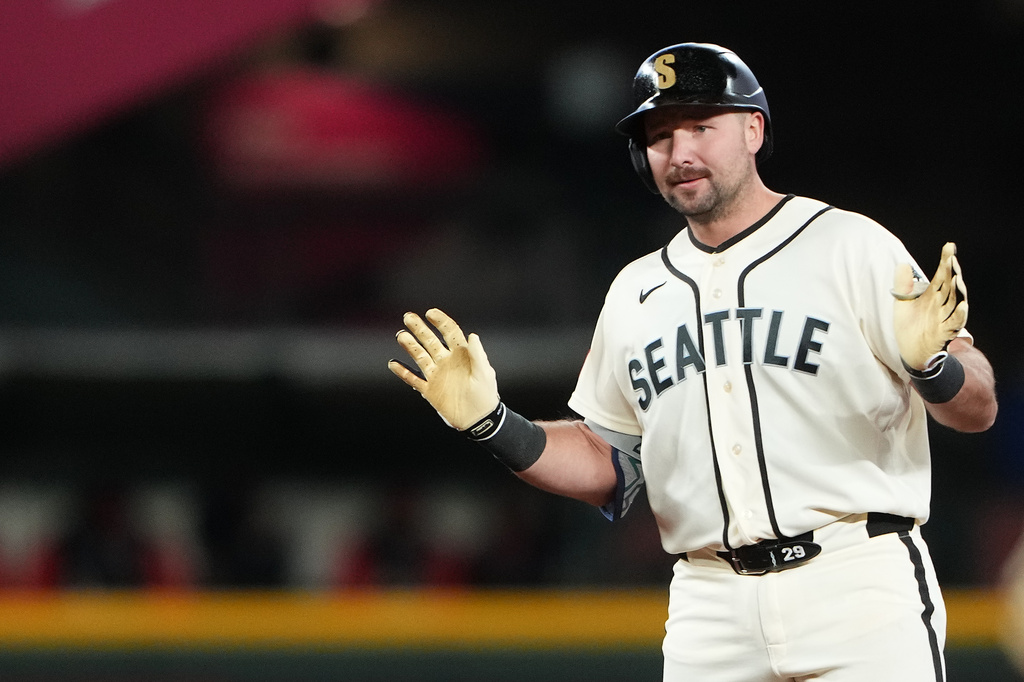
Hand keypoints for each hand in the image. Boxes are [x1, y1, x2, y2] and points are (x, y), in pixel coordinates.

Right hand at [388, 308, 499, 429]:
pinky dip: (403, 372)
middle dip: (419, 328)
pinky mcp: (430, 390)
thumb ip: (478, 354)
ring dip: (410, 346)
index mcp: (461, 355)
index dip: (440, 321)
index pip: (449, 332)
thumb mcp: (484, 373)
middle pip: (430, 340)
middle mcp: (447, 361)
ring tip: (401, 336)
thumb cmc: (486, 396)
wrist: (479, 420)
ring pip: (420, 356)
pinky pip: (413, 379)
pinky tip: (393, 364)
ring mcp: (437, 375)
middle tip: (408, 317)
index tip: (430, 313)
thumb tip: (473, 335)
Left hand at [892, 242, 967, 370]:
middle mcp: (941, 304)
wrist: (910, 352)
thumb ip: (903, 285)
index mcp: (933, 295)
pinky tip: (962, 305)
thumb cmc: (909, 327)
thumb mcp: (903, 304)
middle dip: (952, 272)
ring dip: (958, 291)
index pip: (941, 275)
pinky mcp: (945, 332)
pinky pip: (955, 323)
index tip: (949, 246)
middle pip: (950, 285)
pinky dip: (960, 315)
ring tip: (957, 278)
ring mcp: (945, 318)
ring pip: (956, 302)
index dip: (945, 261)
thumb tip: (902, 264)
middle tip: (952, 259)